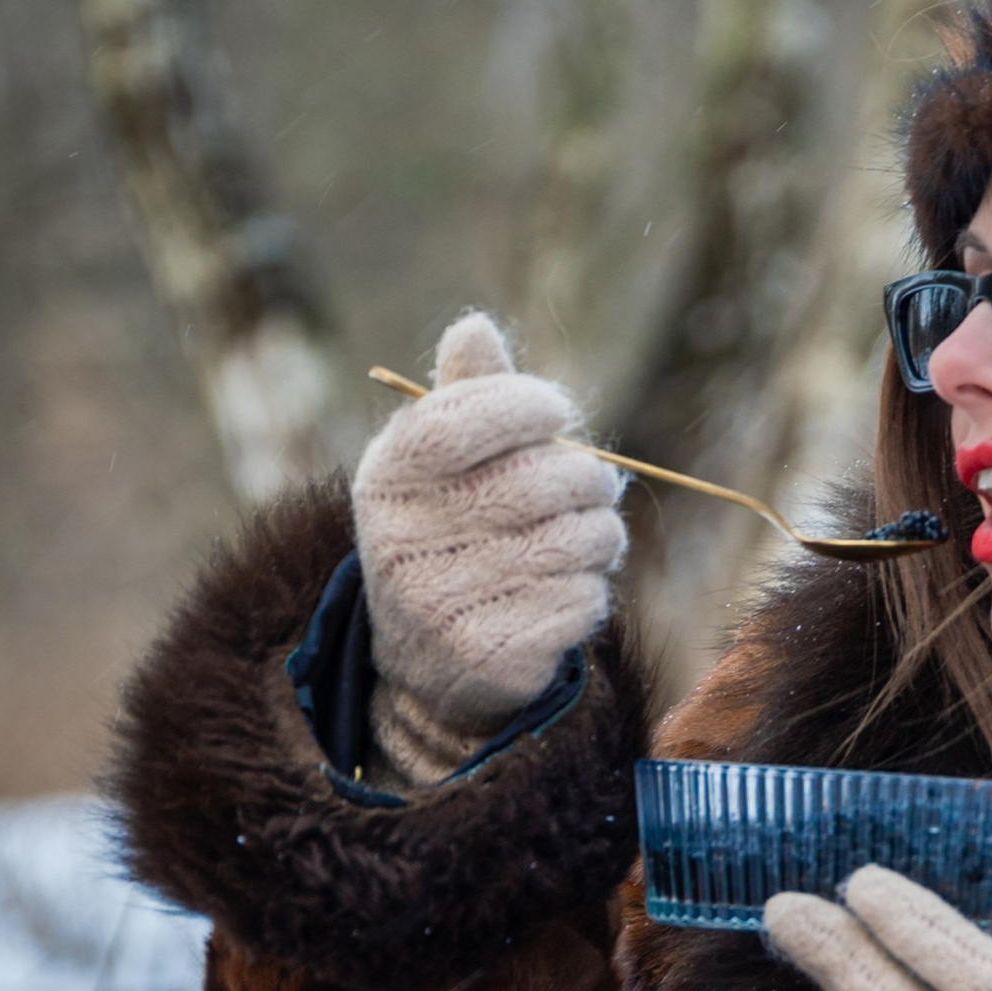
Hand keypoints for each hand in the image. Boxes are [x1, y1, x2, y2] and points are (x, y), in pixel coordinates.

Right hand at [352, 311, 625, 787]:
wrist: (428, 665)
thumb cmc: (450, 536)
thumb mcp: (443, 466)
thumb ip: (465, 396)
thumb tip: (475, 326)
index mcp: (387, 480)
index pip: (465, 419)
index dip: (526, 405)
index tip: (559, 412)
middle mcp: (404, 543)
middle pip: (539, 482)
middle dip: (588, 478)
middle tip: (598, 486)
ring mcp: (443, 606)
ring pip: (574, 543)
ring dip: (604, 535)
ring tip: (594, 537)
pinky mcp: (491, 658)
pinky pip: (583, 602)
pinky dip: (593, 592)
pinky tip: (570, 591)